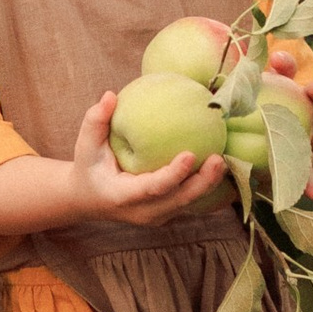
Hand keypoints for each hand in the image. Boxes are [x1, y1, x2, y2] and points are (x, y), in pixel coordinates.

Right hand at [66, 88, 229, 227]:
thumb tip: (111, 95)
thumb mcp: (85, 146)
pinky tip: (225, 167)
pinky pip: (192, 201)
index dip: (173, 175)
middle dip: (203, 182)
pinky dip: (208, 186)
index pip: (153, 188)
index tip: (190, 155)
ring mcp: (157, 216)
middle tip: (220, 158)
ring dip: (210, 184)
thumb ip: (95, 121)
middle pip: (179, 200)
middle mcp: (143, 212)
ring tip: (227, 160)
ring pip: (190, 203)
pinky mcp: (168, 212)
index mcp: (122, 196)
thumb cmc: (89, 167)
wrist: (89, 198)